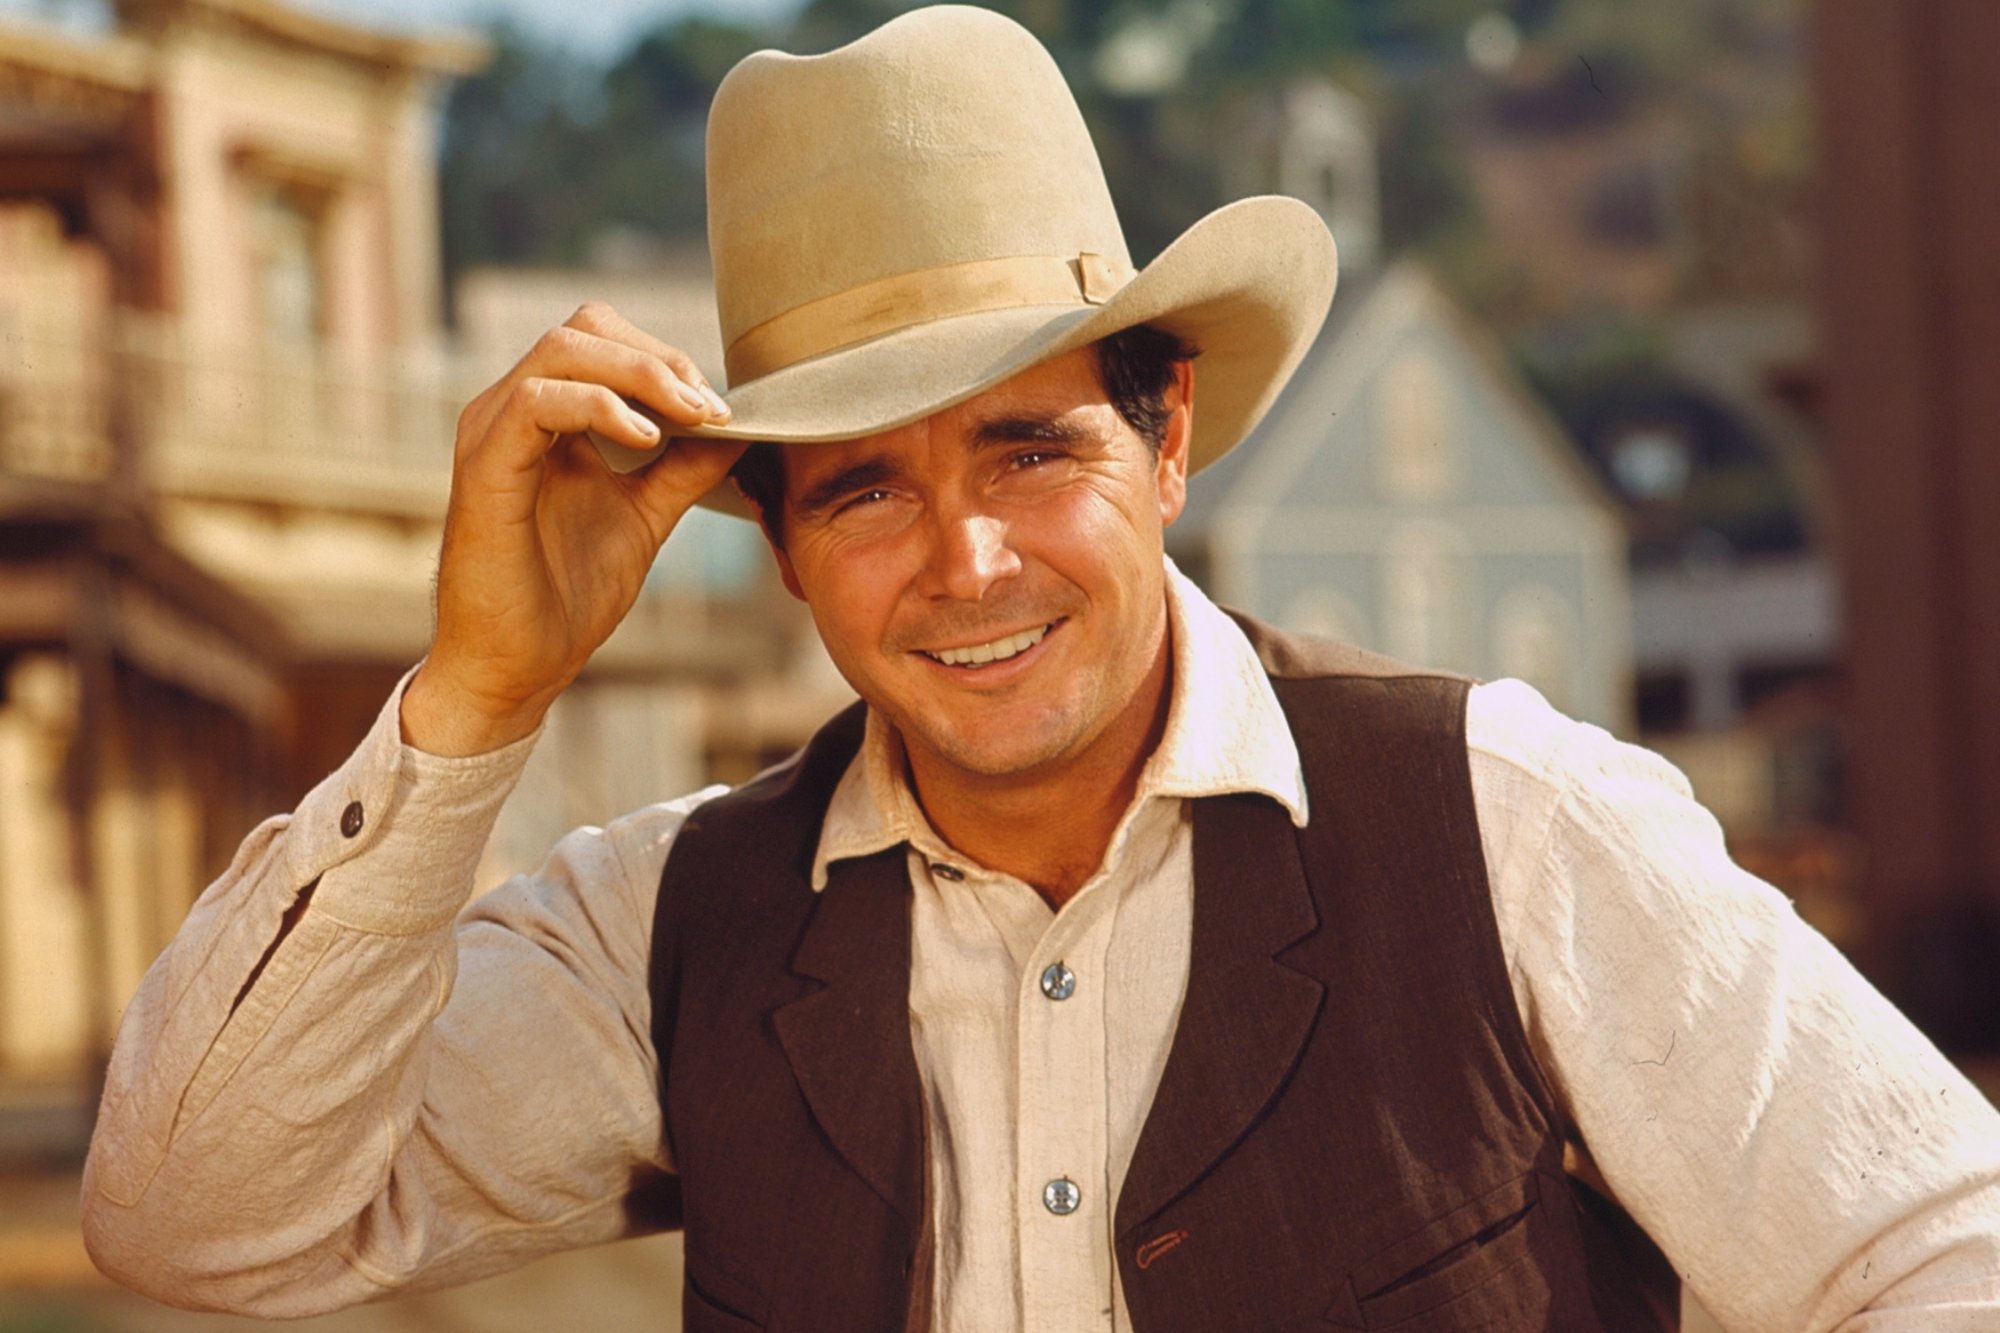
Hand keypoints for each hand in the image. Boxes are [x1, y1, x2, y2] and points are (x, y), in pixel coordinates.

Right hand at [401, 304, 747, 755]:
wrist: (519, 667)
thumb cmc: (565, 595)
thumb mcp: (645, 517)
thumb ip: (684, 469)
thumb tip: (738, 429)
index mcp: (545, 416)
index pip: (603, 338)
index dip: (667, 358)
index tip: (722, 409)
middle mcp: (511, 411)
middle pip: (584, 328)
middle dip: (660, 358)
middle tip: (711, 408)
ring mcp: (492, 434)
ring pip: (561, 351)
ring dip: (640, 374)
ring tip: (690, 418)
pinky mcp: (485, 468)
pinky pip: (536, 402)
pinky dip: (598, 407)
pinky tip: (646, 441)